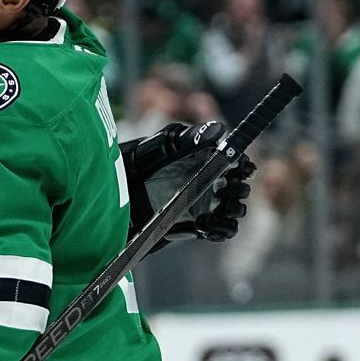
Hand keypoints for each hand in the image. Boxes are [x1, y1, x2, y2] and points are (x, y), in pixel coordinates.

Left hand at [120, 122, 255, 251]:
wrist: (116, 191)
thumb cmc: (138, 160)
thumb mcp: (163, 144)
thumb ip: (191, 137)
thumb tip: (220, 130)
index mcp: (206, 160)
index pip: (236, 162)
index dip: (243, 165)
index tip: (241, 168)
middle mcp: (209, 182)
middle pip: (239, 187)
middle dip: (240, 188)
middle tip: (230, 188)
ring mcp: (202, 205)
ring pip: (233, 210)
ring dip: (235, 209)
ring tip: (222, 207)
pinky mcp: (195, 225)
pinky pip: (219, 231)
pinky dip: (220, 229)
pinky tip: (204, 223)